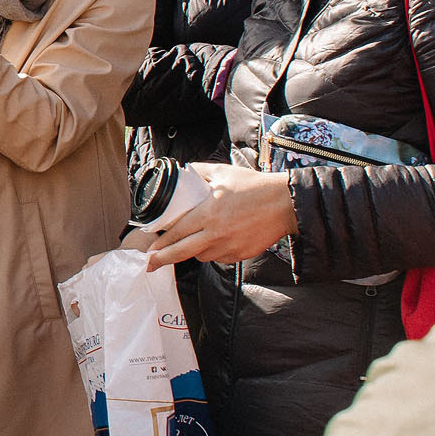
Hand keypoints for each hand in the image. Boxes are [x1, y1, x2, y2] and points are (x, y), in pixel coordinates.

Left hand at [144, 162, 297, 268]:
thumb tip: (183, 171)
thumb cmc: (255, 187)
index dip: (161, 243)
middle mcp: (216, 233)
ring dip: (191, 252)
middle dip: (162, 260)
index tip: (149, 249)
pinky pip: (219, 258)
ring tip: (189, 243)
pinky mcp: (240, 254)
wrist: (285, 204)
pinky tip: (214, 242)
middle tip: (150, 264)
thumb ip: (200, 172)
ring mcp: (229, 246)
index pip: (177, 232)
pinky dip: (212, 252)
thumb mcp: (223, 172)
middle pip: (182, 252)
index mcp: (208, 213)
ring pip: (201, 256)